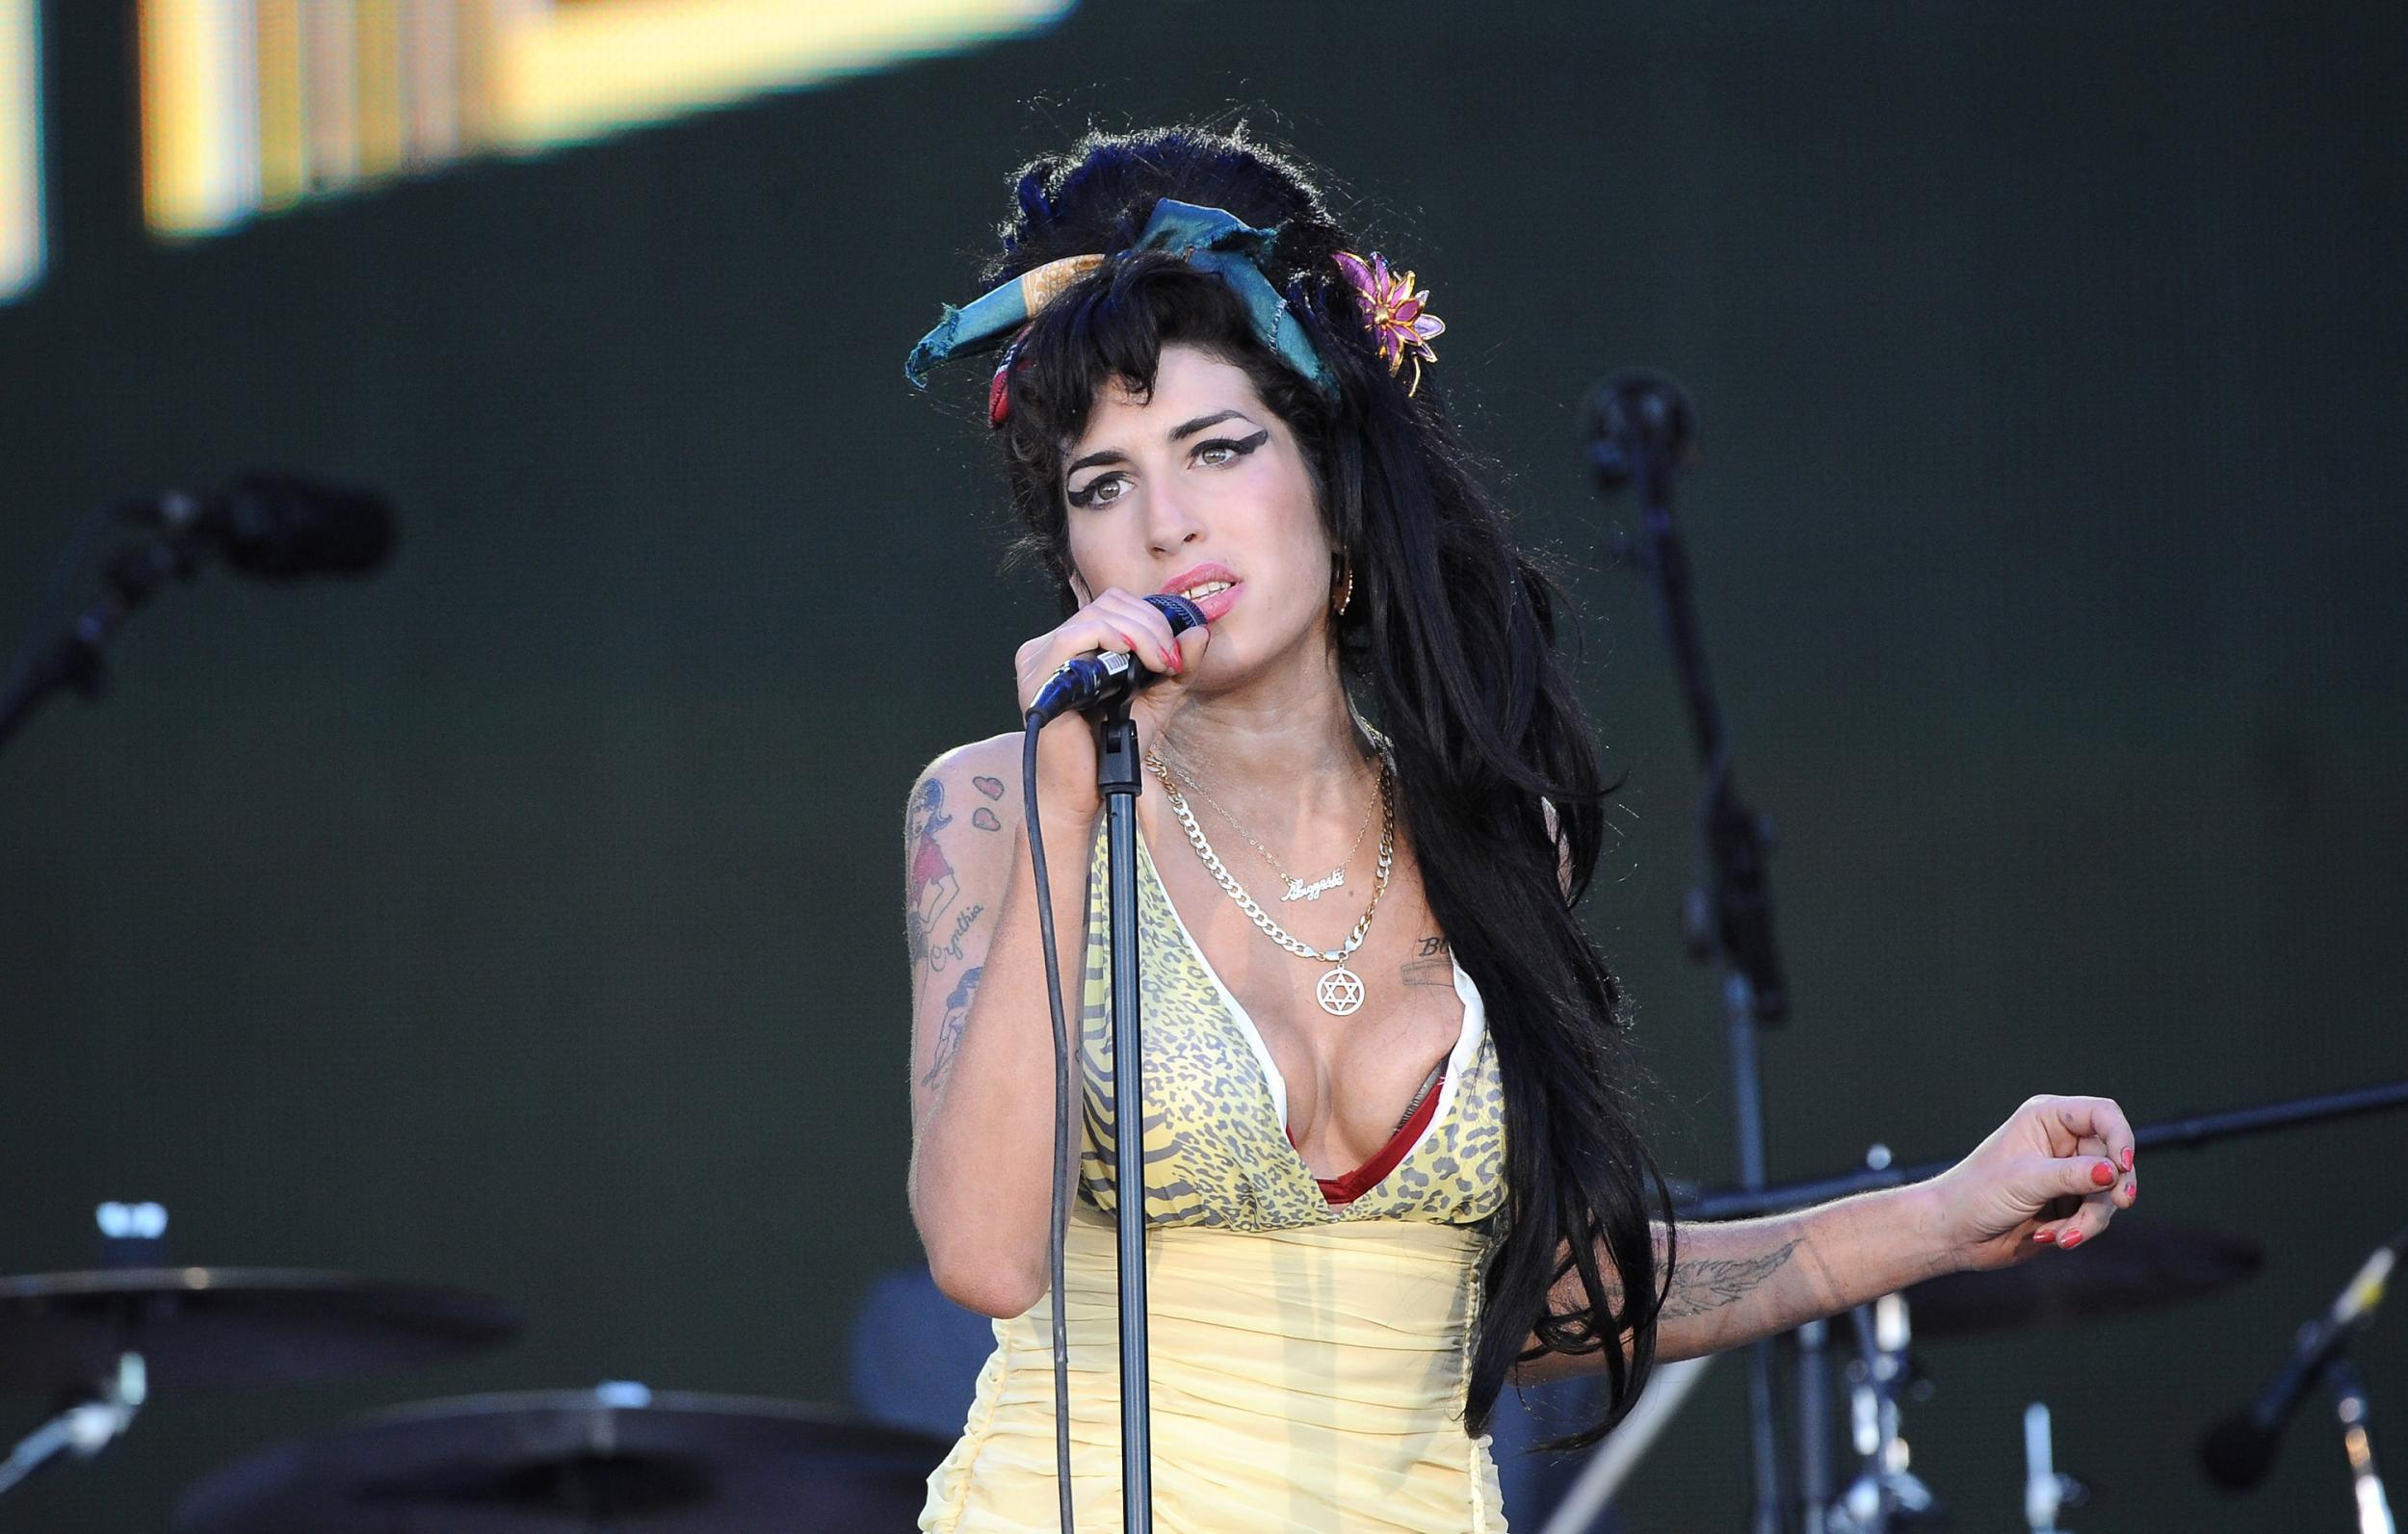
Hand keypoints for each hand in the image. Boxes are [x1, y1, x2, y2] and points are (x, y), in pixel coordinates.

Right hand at [1012, 587, 1210, 819]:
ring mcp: (1038, 659)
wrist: (1085, 792)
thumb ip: (1177, 665)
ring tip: (1161, 664)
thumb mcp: (1154, 699)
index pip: (1112, 606)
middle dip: (1151, 626)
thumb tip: (1200, 630)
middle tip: (1172, 661)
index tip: (1176, 653)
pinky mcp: (1038, 676)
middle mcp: (1049, 646)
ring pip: (1096, 615)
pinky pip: (1075, 636)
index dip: (1150, 618)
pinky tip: (1137, 662)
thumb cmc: (1110, 749)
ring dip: (1140, 633)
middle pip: (1107, 604)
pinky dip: (1115, 639)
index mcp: (1072, 647)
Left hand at [1920, 1094, 2137, 1272]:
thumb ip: (2072, 1176)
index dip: (2121, 1137)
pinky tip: (2049, 1237)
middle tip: (2117, 1204)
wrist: (1955, 1234)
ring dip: (2089, 1219)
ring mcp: (2068, 1174)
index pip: (2103, 1114)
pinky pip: (2096, 1216)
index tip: (2121, 1167)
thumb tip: (2113, 1172)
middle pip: (2114, 1159)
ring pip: (2109, 1193)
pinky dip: (2078, 1230)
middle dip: (2109, 1190)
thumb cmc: (1977, 1195)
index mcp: (2047, 1119)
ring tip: (2061, 1236)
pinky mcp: (2069, 1203)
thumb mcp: (2025, 1181)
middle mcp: (2062, 1142)